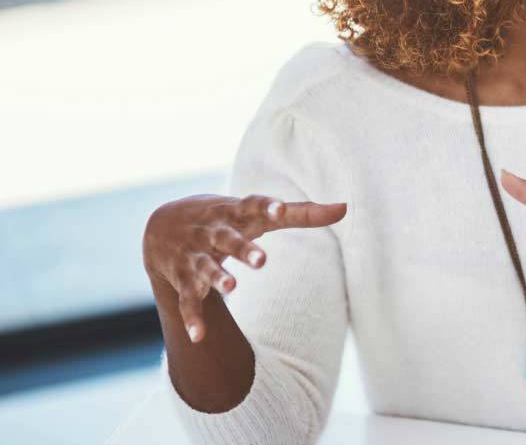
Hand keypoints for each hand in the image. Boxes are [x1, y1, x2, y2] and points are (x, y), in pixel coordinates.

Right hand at [142, 195, 347, 342]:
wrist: (162, 224)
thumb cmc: (228, 216)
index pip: (252, 205)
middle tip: (262, 260)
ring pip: (205, 267)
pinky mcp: (183, 279)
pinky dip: (192, 318)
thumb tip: (346, 208)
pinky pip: (187, 300)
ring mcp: (196, 255)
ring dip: (217, 278)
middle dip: (243, 249)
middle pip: (228, 239)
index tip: (280, 210)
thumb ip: (302, 213)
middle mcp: (214, 232)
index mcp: (236, 212)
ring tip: (232, 287)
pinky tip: (198, 337)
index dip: (267, 207)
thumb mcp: (259, 213)